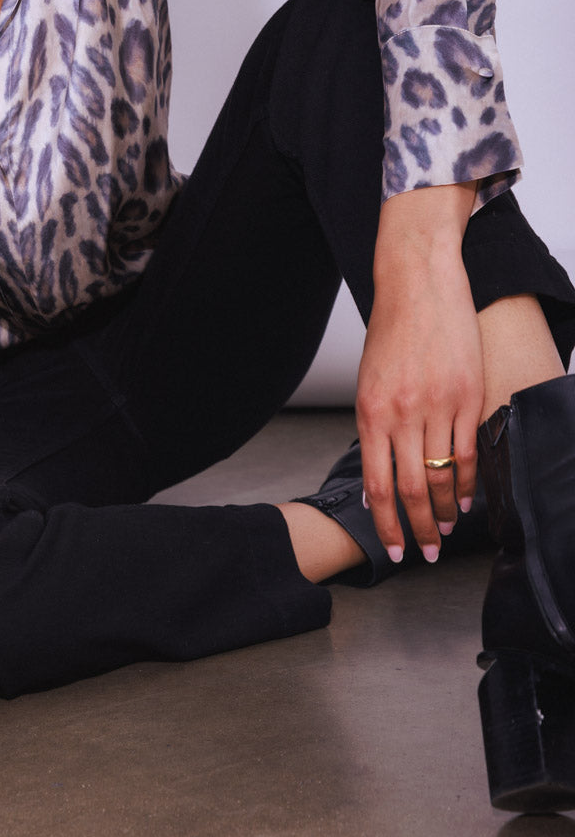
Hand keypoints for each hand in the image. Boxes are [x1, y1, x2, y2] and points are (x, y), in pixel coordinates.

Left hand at [356, 184, 482, 562]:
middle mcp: (402, 413)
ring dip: (444, 511)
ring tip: (445, 530)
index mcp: (370, 411)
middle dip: (418, 529)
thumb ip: (375, 428)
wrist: (417, 282)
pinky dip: (466, 481)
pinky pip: (468, 451)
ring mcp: (437, 405)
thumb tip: (379, 478)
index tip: (395, 549)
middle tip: (425, 553)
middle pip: (411, 489)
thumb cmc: (391, 330)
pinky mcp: (467, 395)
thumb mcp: (369, 382)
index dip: (387, 523)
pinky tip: (464, 499)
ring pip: (443, 476)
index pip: (378, 484)